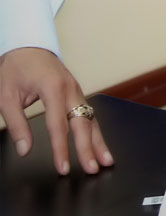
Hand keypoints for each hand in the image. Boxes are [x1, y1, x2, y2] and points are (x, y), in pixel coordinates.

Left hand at [0, 46, 113, 174]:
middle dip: (88, 148)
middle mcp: (71, 90)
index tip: (62, 168)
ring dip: (99, 142)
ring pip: (92, 119)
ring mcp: (78, 91)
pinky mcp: (78, 94)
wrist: (29, 46)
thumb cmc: (16, 69)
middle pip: (83, 123)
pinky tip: (100, 145)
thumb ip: (16, 124)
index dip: (61, 149)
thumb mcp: (6, 95)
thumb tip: (25, 150)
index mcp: (53, 88)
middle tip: (93, 169)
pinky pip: (90, 115)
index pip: (58, 125)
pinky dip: (96, 132)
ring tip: (106, 161)